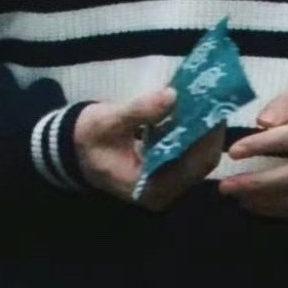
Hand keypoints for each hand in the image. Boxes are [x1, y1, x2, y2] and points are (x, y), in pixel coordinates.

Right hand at [74, 89, 224, 212]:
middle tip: (215, 98)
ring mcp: (165, 183)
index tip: (215, 107)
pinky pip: (188, 152)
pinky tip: (194, 108)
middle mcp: (162, 192)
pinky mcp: (165, 170)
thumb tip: (173, 95)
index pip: (192, 165)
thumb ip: (140, 111)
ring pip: (197, 156)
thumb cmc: (87, 138)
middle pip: (200, 162)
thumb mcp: (108, 121)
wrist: (71, 148)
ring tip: (208, 98)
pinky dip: (192, 131)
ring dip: (203, 129)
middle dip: (209, 130)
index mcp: (149, 188)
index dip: (207, 137)